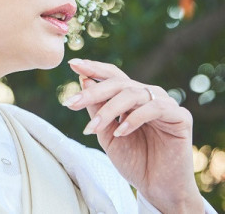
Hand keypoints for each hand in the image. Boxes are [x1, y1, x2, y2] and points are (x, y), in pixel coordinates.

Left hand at [63, 58, 203, 212]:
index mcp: (130, 97)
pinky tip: (121, 131)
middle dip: (92, 92)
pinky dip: (134, 118)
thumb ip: (97, 109)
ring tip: (92, 128)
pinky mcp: (180, 117)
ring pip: (132, 94)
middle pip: (118, 83)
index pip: (112, 76)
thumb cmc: (134, 160)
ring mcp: (165, 104)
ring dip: (108, 110)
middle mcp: (148, 95)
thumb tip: (84, 80)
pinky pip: (155, 108)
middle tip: (71, 103)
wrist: (157, 188)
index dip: (93, 68)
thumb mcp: (106, 134)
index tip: (72, 64)